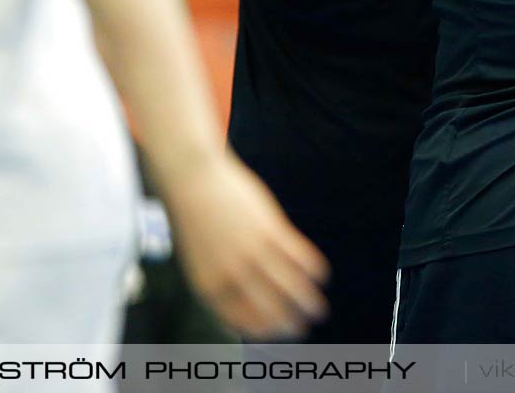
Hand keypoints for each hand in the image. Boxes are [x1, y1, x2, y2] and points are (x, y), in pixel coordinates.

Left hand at [159, 150, 329, 338]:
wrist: (193, 182)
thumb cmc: (197, 224)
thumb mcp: (200, 263)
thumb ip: (220, 289)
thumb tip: (239, 319)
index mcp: (211, 289)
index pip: (246, 324)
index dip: (268, 333)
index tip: (280, 333)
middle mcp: (232, 275)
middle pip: (272, 311)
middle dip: (292, 327)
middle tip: (304, 330)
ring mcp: (252, 252)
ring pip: (291, 287)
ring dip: (310, 303)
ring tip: (319, 310)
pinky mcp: (269, 229)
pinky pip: (300, 257)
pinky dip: (314, 270)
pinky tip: (321, 275)